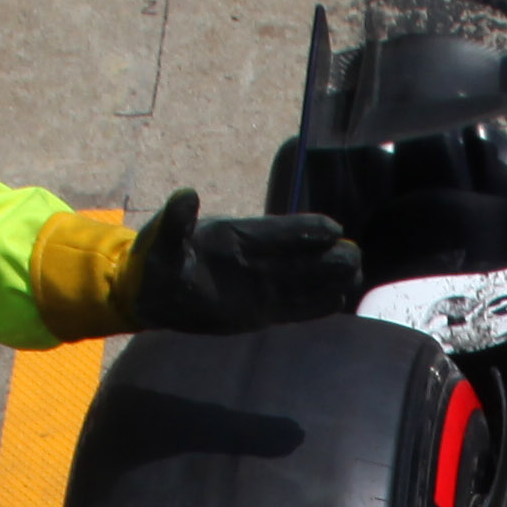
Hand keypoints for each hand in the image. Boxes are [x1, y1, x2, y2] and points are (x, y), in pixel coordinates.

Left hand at [131, 191, 367, 335]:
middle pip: (300, 256)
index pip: (278, 232)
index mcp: (238, 236)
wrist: (150, 292)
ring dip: (329, 278)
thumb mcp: (161, 239)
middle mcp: (256, 260)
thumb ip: (176, 221)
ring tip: (357, 275)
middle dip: (327, 255)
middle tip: (354, 256)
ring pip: (303, 280)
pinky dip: (314, 306)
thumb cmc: (156, 260)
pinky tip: (338, 302)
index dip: (304, 230)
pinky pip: (293, 308)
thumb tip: (187, 195)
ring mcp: (260, 286)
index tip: (331, 230)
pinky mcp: (258, 311)